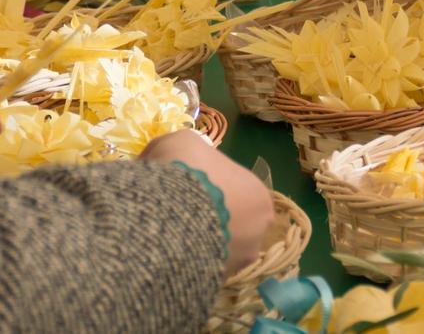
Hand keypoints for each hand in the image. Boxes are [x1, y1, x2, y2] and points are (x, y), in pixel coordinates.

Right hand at [141, 131, 274, 275]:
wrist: (166, 215)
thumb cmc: (185, 171)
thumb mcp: (181, 142)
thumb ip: (184, 150)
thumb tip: (167, 160)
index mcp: (259, 195)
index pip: (239, 192)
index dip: (212, 187)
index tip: (188, 186)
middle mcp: (258, 231)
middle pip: (234, 222)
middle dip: (209, 216)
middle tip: (177, 210)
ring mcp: (239, 261)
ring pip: (219, 248)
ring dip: (199, 241)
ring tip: (167, 234)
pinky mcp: (215, 282)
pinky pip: (201, 268)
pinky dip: (187, 261)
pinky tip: (164, 251)